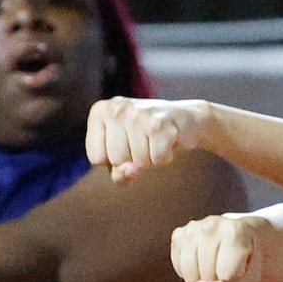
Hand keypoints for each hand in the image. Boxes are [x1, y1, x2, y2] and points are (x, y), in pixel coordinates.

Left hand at [87, 97, 207, 181]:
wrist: (186, 120)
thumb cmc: (147, 137)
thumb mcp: (124, 152)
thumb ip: (117, 169)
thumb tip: (127, 173)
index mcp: (101, 111)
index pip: (96, 158)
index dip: (114, 161)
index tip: (126, 144)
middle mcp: (117, 108)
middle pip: (116, 160)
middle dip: (133, 160)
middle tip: (144, 142)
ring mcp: (138, 114)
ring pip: (137, 162)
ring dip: (150, 159)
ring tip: (155, 141)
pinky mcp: (160, 124)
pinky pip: (157, 160)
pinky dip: (165, 158)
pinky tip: (167, 142)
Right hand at [171, 211, 282, 281]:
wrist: (240, 238)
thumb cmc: (246, 261)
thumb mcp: (248, 281)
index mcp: (235, 231)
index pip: (227, 274)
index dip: (235, 278)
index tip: (242, 265)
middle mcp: (212, 224)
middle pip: (208, 275)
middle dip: (217, 278)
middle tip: (227, 264)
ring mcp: (193, 227)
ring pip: (190, 274)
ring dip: (202, 278)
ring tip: (214, 264)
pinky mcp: (180, 234)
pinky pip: (178, 267)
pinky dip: (188, 273)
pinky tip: (200, 263)